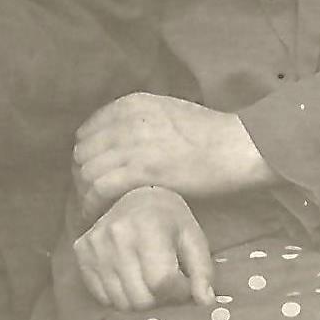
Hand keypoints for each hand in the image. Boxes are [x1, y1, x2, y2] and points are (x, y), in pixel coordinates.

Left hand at [72, 93, 267, 208]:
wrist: (236, 146)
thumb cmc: (211, 134)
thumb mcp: (167, 112)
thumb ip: (139, 122)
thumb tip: (119, 142)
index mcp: (131, 104)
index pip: (88, 130)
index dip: (88, 155)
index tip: (94, 173)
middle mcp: (125, 121)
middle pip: (83, 152)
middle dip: (83, 176)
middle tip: (91, 196)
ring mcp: (131, 145)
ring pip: (87, 172)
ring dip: (85, 194)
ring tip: (93, 210)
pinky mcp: (140, 171)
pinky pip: (99, 189)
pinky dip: (92, 205)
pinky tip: (96, 215)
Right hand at [74, 187, 216, 311]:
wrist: (136, 196)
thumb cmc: (170, 221)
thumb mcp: (194, 240)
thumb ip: (202, 272)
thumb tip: (204, 302)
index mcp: (149, 228)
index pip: (162, 283)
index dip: (178, 292)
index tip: (184, 284)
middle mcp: (117, 235)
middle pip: (141, 298)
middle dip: (159, 299)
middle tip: (165, 284)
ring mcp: (96, 244)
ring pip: (121, 302)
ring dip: (139, 299)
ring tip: (148, 280)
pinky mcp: (82, 252)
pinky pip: (103, 296)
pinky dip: (119, 295)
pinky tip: (129, 277)